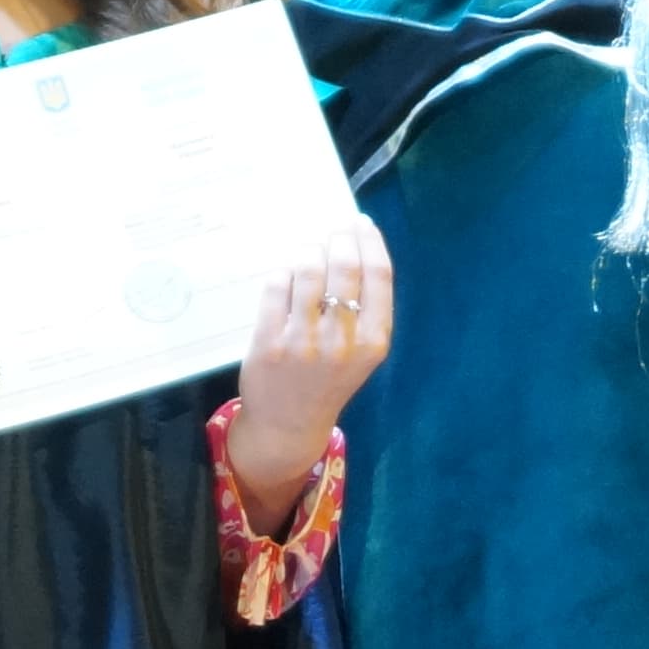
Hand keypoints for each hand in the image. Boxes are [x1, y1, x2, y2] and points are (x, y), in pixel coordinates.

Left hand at [229, 222, 393, 522]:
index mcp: (374, 341)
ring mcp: (304, 342)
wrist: (290, 424)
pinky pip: (276, 287)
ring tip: (307, 251)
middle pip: (344, 266)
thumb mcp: (362, 352)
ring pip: (308, 271)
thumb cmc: (329, 380)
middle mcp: (342, 341)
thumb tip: (352, 244)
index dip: (369, 241)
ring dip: (307, 251)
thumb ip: (364, 308)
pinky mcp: (269, 343)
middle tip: (330, 233)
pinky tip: (285, 274)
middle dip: (337, 238)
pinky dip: (282, 272)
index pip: (379, 275)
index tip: (359, 224)